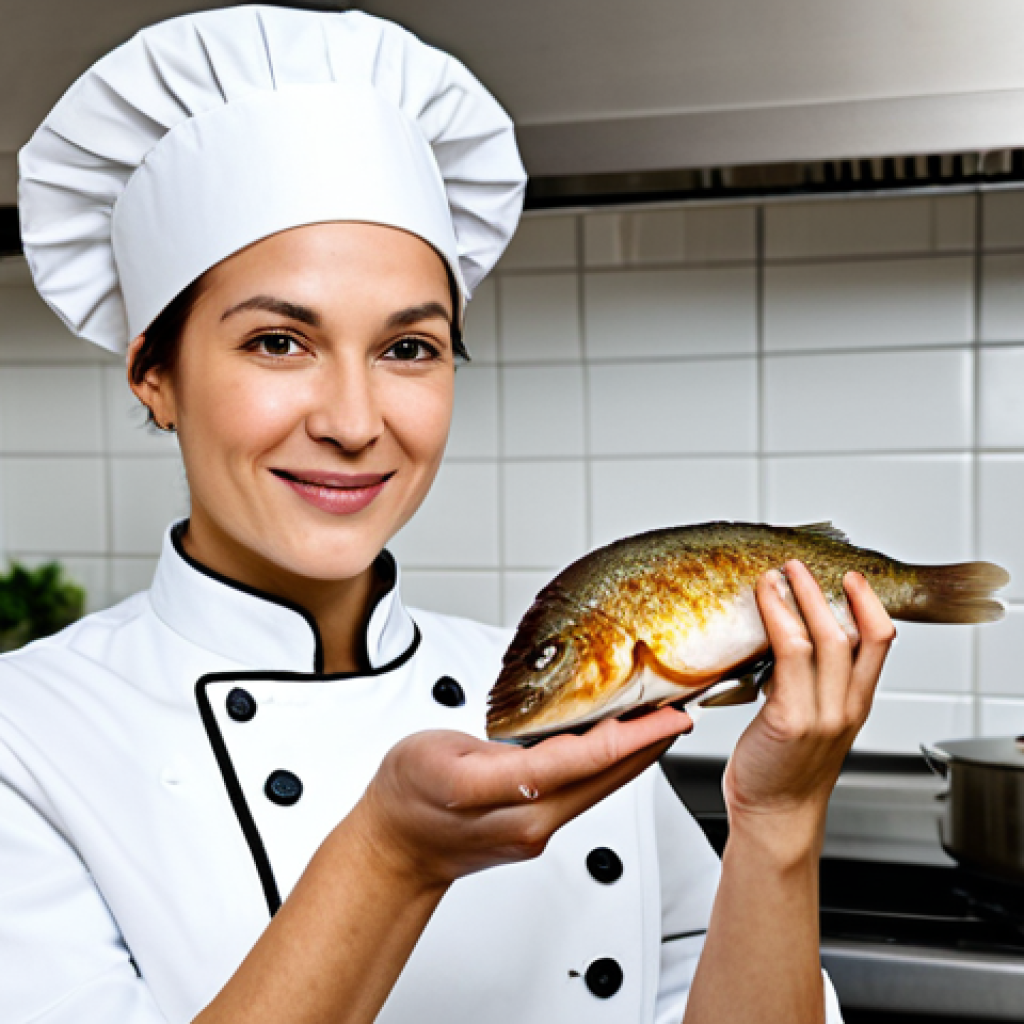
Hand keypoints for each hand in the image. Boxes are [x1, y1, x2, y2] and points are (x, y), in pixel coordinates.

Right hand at [358, 707, 690, 887]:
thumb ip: (498, 746)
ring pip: (602, 790)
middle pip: (606, 780)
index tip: (666, 716)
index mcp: (497, 794)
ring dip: (637, 756)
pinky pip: (587, 796)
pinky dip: (612, 768)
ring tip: (662, 718)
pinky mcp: (541, 835)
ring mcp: (538, 834)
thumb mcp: (439, 748)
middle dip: (651, 744)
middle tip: (683, 706)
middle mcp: (528, 822)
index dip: (630, 736)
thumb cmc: (408, 791)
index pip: (580, 761)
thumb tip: (553, 728)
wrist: (398, 847)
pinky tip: (624, 745)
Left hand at [723, 561, 894, 855]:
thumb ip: (808, 683)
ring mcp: (820, 715)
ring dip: (800, 599)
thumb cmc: (782, 768)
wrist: (774, 816)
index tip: (853, 579)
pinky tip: (763, 606)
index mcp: (854, 705)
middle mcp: (844, 708)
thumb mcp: (810, 719)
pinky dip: (777, 622)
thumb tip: (785, 638)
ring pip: (823, 640)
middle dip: (825, 592)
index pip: (879, 644)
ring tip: (778, 575)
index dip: (869, 605)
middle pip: (852, 635)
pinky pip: (788, 658)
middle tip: (799, 566)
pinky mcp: (790, 720)